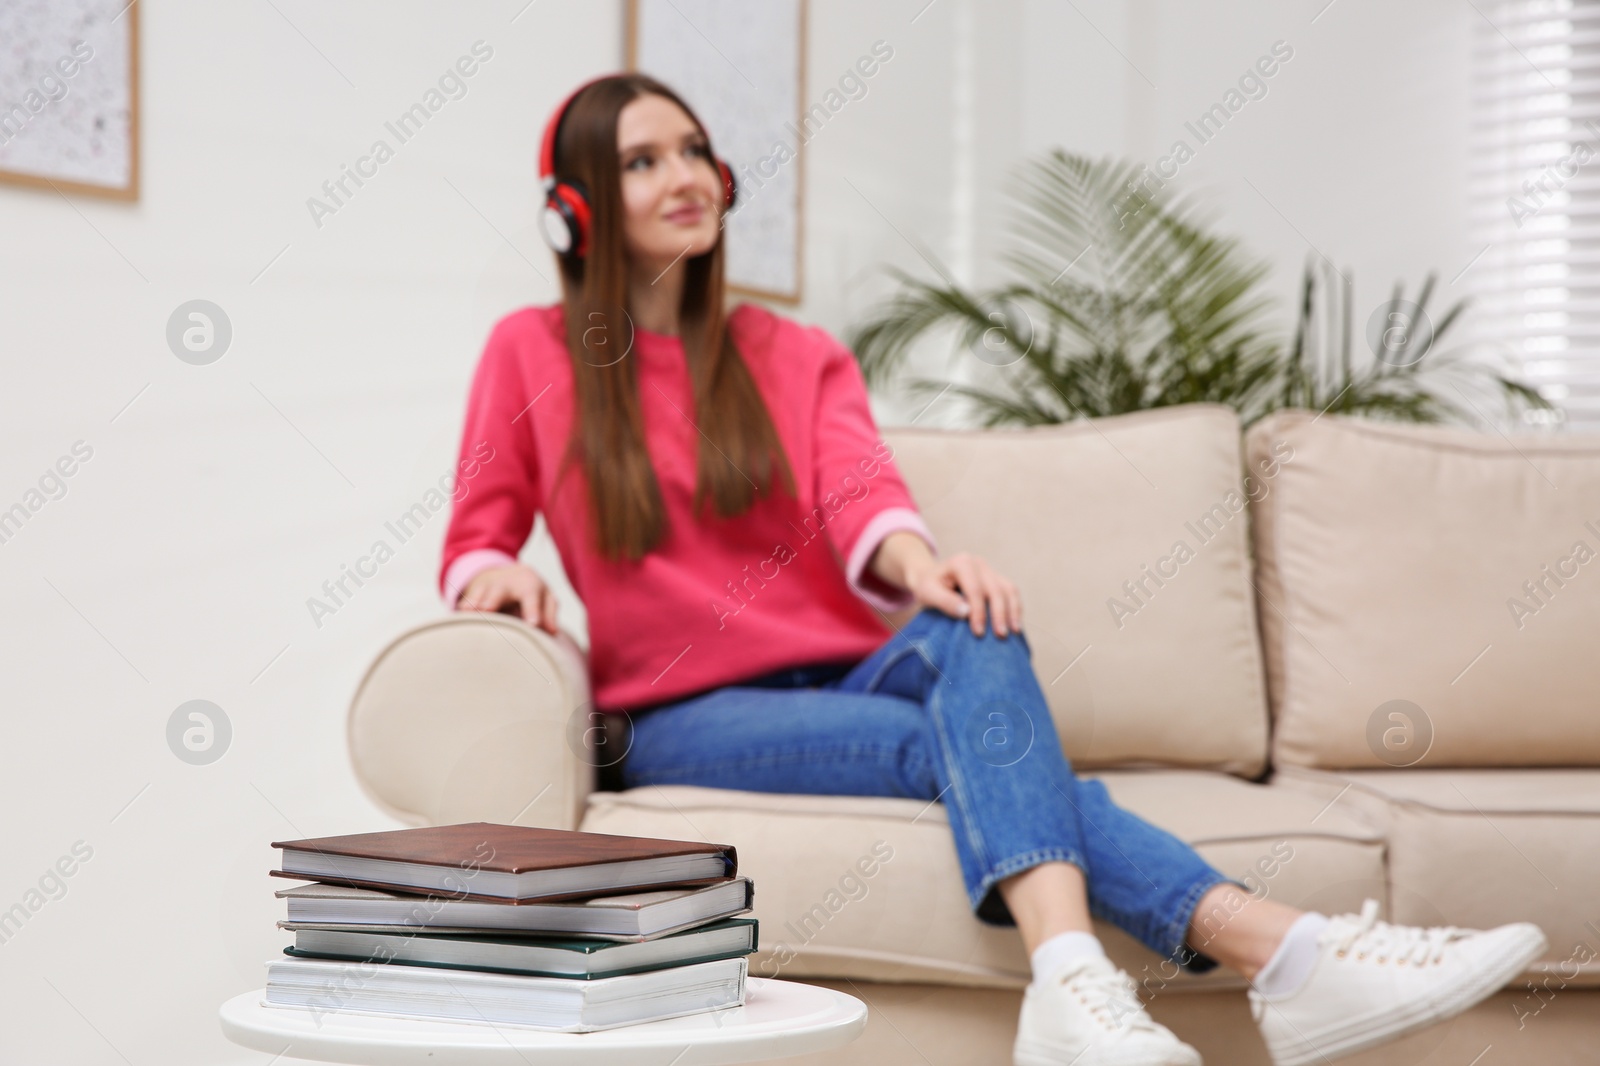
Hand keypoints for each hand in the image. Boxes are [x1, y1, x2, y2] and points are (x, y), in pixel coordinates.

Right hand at [459, 564, 559, 634]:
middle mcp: (507, 584)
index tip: (533, 625)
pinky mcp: (474, 593)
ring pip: (479, 594)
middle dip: (493, 600)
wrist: (510, 573)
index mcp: (529, 585)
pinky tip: (457, 617)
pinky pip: (466, 600)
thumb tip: (553, 632)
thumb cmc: (531, 592)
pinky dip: (462, 608)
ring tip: (467, 613)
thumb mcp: (546, 598)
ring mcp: (488, 587)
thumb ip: (549, 614)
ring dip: (473, 603)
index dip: (532, 611)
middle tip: (488, 610)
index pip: (531, 597)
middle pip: (499, 591)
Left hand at [904, 551, 1021, 637]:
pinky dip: (1015, 608)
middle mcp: (978, 563)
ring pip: (1008, 589)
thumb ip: (945, 602)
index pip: (975, 589)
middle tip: (1000, 635)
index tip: (978, 632)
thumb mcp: (927, 593)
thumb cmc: (928, 587)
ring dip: (1012, 611)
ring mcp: (989, 570)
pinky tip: (1015, 624)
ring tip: (1013, 632)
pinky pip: (1011, 592)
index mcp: (961, 563)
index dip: (979, 612)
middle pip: (994, 589)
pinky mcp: (996, 578)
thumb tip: (966, 612)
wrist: (930, 578)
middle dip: (999, 614)